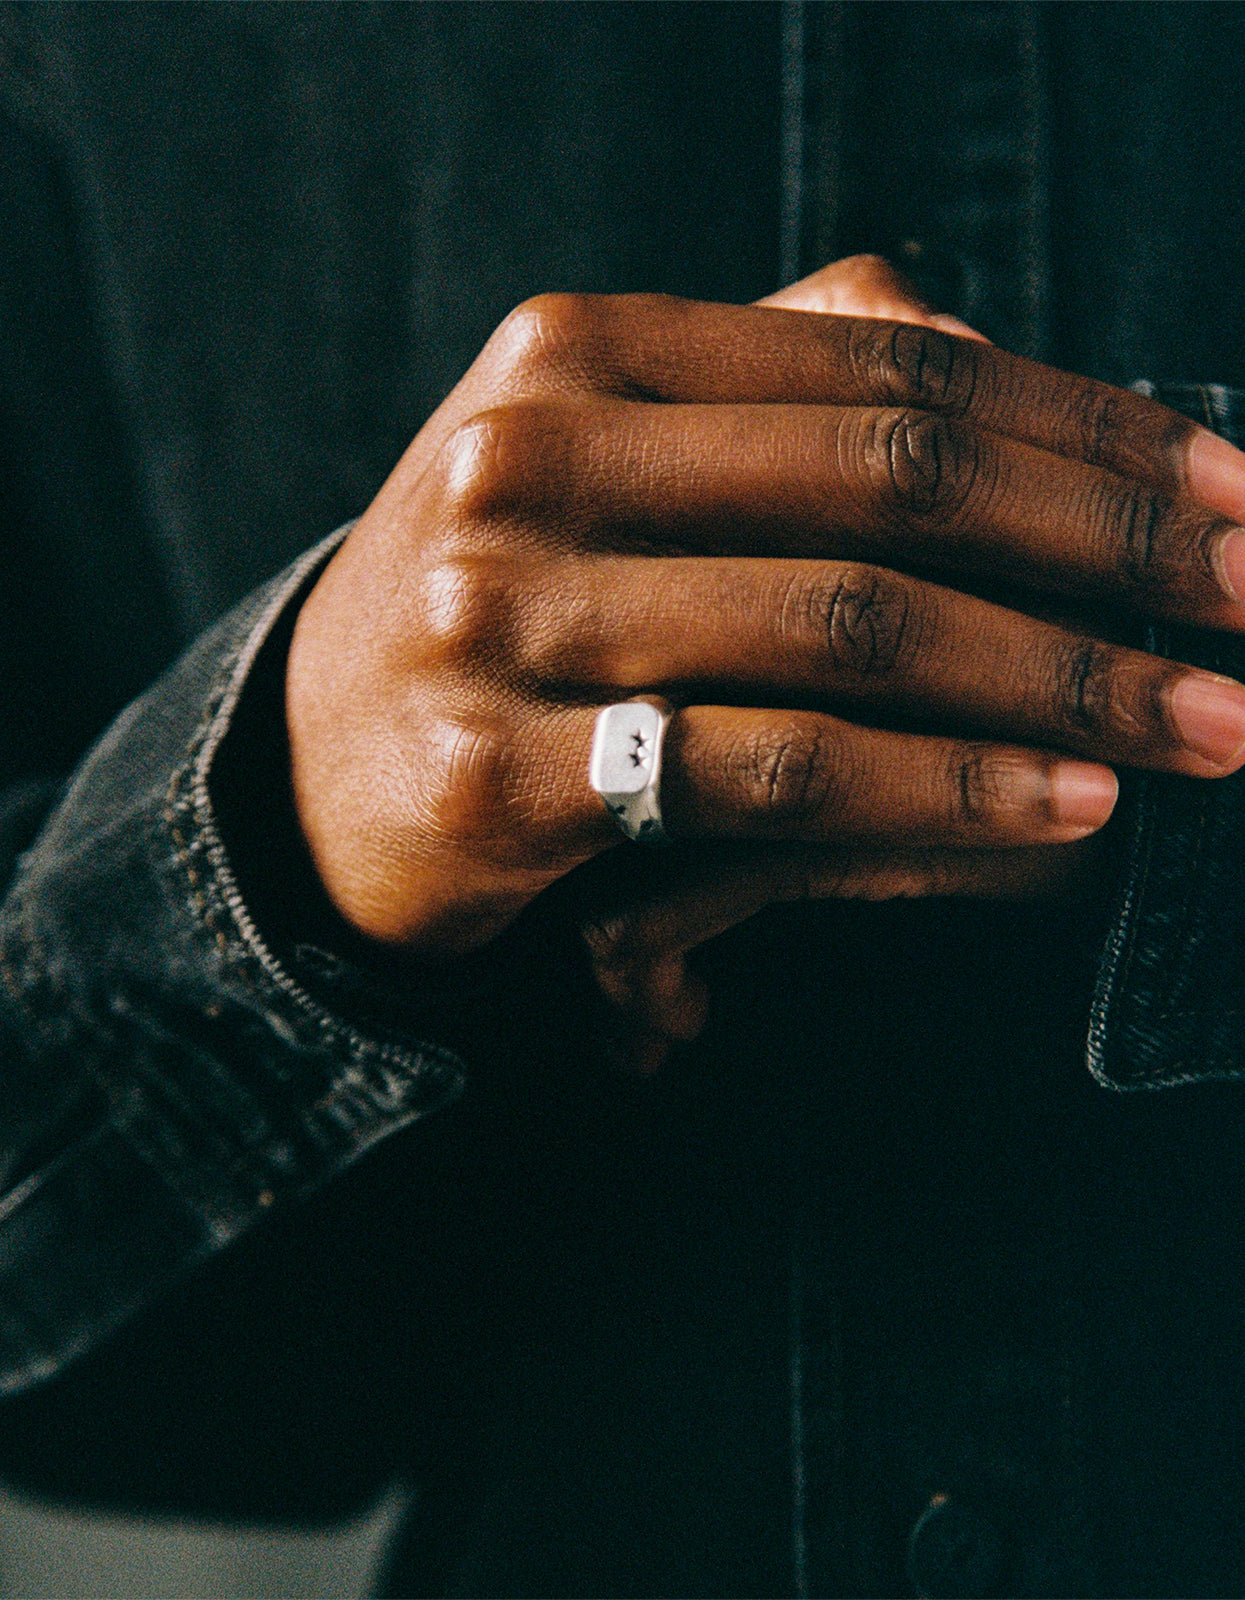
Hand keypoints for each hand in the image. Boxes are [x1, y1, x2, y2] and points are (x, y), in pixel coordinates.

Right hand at [286, 256, 1244, 1010]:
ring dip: (1061, 681)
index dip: (1088, 427)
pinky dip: (939, 793)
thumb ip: (779, 372)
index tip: (1235, 495)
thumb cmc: (507, 595)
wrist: (310, 762)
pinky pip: (770, 775)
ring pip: (848, 631)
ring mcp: (509, 619)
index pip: (890, 367)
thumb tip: (987, 340)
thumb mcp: (608, 447)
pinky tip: (1061, 808)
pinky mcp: (505, 777)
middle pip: (891, 484)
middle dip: (1110, 550)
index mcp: (579, 349)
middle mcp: (534, 458)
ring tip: (1207, 725)